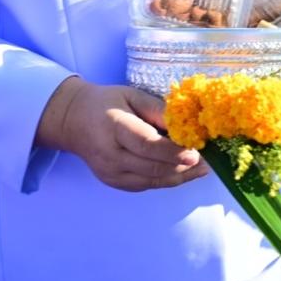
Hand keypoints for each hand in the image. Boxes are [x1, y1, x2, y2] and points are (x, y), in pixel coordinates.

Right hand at [37, 77, 205, 192]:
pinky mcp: (112, 182)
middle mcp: (110, 155)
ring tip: (201, 169)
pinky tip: (183, 173)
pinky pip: (144, 185)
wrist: (72, 120)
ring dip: (179, 176)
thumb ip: (157, 110)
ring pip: (150, 180)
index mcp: (114, 127)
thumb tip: (185, 124)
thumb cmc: (106, 103)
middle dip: (182, 166)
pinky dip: (165, 180)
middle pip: (151, 167)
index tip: (195, 152)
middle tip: (207, 161)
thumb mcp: (131, 96)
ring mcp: (110, 172)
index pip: (146, 145)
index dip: (172, 152)